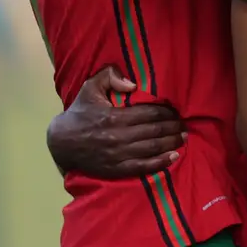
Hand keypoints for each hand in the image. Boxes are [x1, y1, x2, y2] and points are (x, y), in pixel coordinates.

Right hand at [47, 67, 187, 179]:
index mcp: (114, 116)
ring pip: (151, 148)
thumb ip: (110, 76)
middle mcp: (118, 137)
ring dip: (171, 143)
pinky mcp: (116, 169)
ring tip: (183, 138)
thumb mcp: (90, 87)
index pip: (149, 114)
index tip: (176, 111)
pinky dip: (160, 163)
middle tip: (184, 125)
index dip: (167, 113)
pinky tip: (173, 157)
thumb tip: (133, 84)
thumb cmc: (80, 111)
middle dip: (173, 128)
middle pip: (154, 131)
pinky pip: (142, 167)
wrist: (62, 142)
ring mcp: (117, 155)